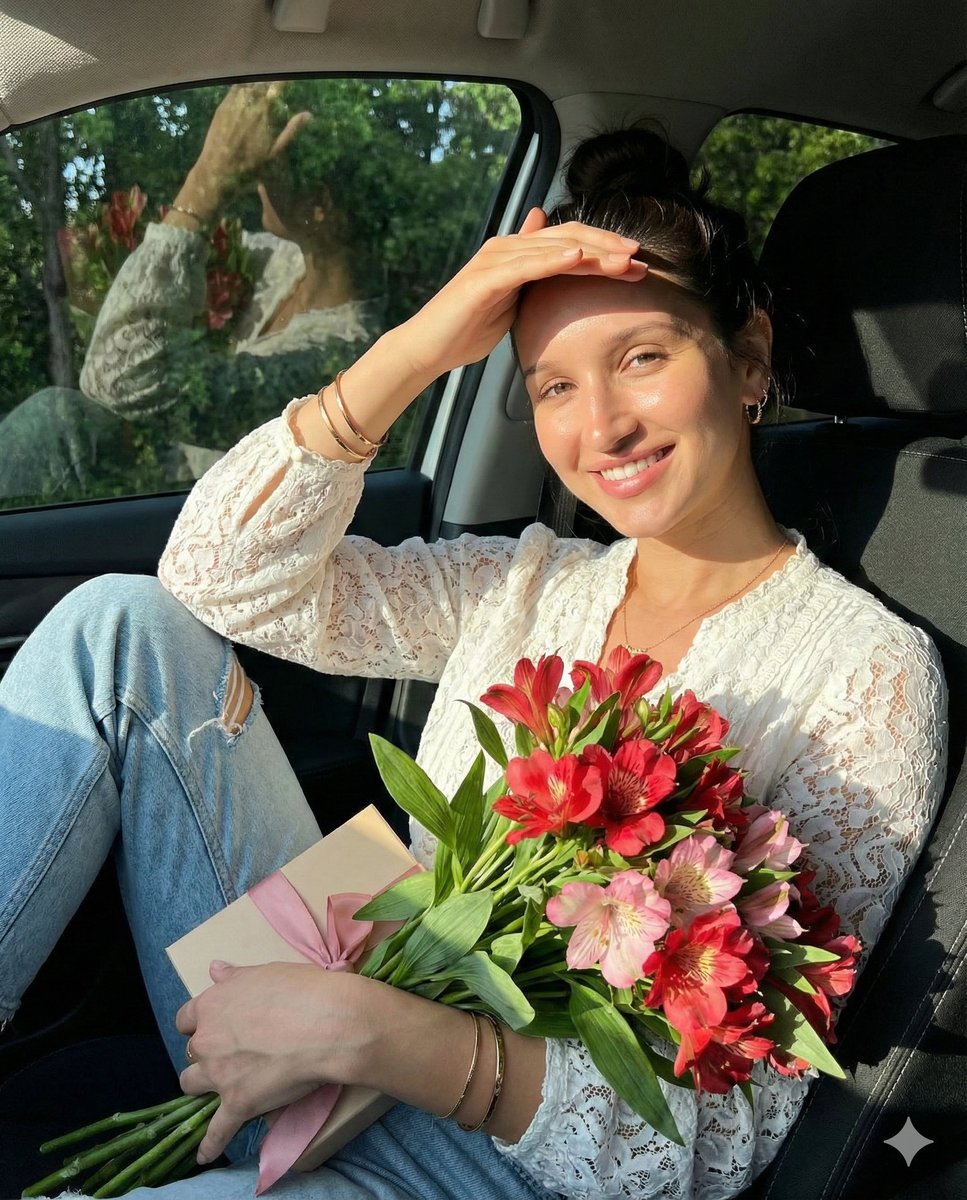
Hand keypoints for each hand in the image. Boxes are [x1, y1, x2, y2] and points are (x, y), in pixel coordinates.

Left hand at [175, 960, 370, 1162]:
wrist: (329, 1023)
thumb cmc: (303, 990)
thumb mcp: (267, 972)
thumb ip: (236, 977)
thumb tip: (214, 969)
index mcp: (213, 1004)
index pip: (187, 1017)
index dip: (201, 1022)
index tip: (214, 1025)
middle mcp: (208, 1039)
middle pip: (191, 1051)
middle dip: (206, 1052)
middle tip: (230, 1052)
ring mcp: (220, 1073)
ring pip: (192, 1084)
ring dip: (204, 1085)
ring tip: (221, 1086)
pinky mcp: (237, 1103)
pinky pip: (216, 1130)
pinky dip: (210, 1143)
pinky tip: (205, 1153)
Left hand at [180, 82, 311, 217]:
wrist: (217, 173)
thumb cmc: (249, 169)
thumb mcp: (274, 154)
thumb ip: (290, 131)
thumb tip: (308, 115)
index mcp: (264, 114)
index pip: (276, 89)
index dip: (283, 82)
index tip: (289, 78)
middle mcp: (248, 105)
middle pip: (261, 84)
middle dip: (269, 82)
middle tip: (275, 82)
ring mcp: (232, 104)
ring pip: (247, 85)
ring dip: (256, 83)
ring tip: (263, 84)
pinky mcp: (221, 108)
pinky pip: (233, 91)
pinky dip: (242, 87)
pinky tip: (246, 89)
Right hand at [399, 207, 647, 377]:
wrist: (429, 348)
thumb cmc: (467, 329)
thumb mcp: (510, 304)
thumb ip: (534, 284)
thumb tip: (558, 263)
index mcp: (517, 254)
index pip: (570, 241)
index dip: (605, 248)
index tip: (637, 263)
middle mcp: (507, 248)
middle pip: (568, 237)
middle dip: (608, 245)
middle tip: (640, 257)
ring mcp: (496, 259)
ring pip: (554, 248)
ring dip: (592, 251)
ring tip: (623, 258)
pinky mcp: (486, 278)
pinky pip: (527, 264)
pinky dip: (554, 258)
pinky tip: (580, 258)